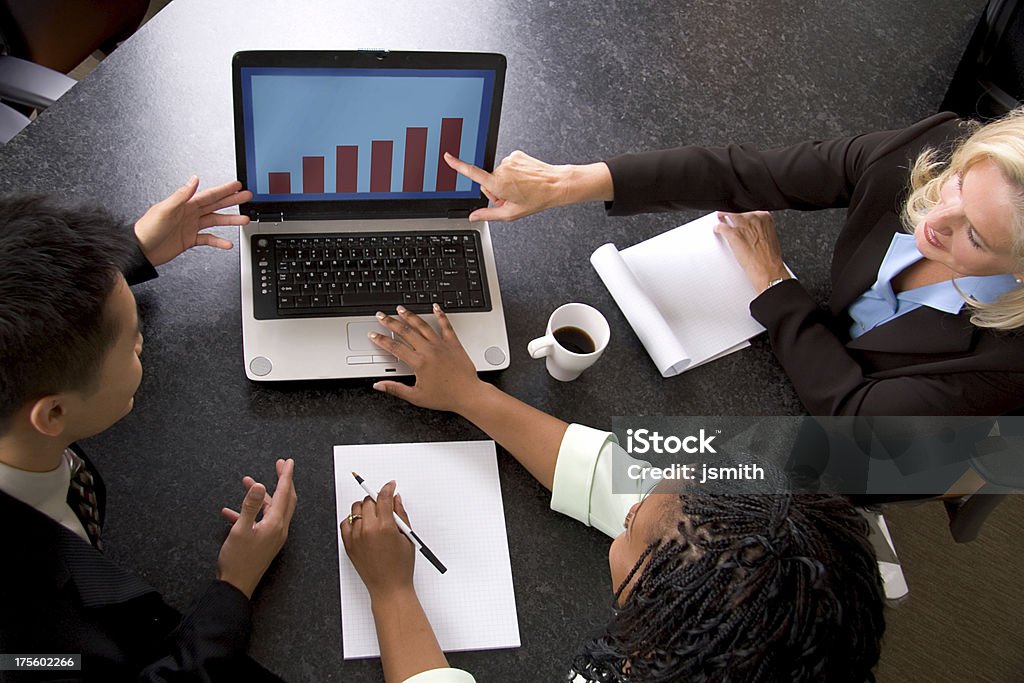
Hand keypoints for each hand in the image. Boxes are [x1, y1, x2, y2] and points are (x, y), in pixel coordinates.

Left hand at [134, 176, 251, 266]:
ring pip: (215, 221)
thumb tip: (194, 179)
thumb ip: (181, 195)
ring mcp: (191, 227)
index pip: (209, 195)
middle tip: (246, 196)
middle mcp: (190, 214)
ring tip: (244, 219)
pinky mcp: (190, 240)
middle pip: (216, 205)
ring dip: (230, 220)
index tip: (236, 185)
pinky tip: (227, 244)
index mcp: (185, 204)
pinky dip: (219, 241)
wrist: (141, 250)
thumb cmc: (148, 229)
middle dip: (232, 200)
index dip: (223, 190)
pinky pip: (208, 239)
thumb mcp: (165, 209)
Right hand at [217, 458, 296, 598]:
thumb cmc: (237, 561)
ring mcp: (273, 535)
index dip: (286, 475)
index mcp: (275, 523)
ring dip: (261, 495)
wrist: (235, 586)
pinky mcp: (265, 541)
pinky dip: (249, 512)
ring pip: (271, 508)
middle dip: (282, 480)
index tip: (288, 462)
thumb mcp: (240, 530)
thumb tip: (258, 485)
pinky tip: (231, 511)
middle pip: (285, 498)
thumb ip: (250, 506)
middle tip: (279, 465)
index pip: (284, 493)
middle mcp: (278, 528)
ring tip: (247, 483)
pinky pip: (260, 520)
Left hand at [340, 481, 416, 598]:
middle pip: (368, 501)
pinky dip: (353, 520)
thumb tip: (396, 499)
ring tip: (374, 518)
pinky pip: (346, 523)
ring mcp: (356, 537)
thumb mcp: (407, 537)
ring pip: (356, 509)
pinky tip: (363, 526)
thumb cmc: (401, 567)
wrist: (388, 588)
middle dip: (377, 500)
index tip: (390, 485)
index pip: (383, 497)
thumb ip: (401, 515)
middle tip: (385, 506)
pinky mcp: (348, 545)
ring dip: (365, 509)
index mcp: (385, 527)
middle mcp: (368, 530)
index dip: (387, 487)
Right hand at [368, 304, 487, 413]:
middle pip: (405, 332)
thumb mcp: (416, 397)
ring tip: (400, 309)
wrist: (468, 394)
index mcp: (418, 363)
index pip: (394, 347)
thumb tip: (379, 385)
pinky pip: (445, 326)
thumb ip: (395, 389)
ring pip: (422, 326)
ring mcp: (441, 345)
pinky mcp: (453, 343)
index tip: (373, 334)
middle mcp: (429, 350)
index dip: (381, 340)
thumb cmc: (445, 397)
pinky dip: (440, 315)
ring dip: (410, 316)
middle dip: (391, 322)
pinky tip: (435, 307)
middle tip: (381, 315)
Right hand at [444, 151, 610, 221]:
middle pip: (488, 181)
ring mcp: (509, 160)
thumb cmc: (536, 199)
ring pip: (499, 173)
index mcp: (497, 184)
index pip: (472, 173)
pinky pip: (509, 165)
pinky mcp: (516, 154)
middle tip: (511, 197)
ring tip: (521, 189)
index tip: (447, 157)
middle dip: (496, 190)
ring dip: (506, 182)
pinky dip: (514, 173)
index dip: (457, 165)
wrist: (556, 185)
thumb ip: (488, 214)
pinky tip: (524, 180)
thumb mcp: (511, 213)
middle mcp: (501, 169)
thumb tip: (473, 217)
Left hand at [714, 211, 790, 292]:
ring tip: (720, 218)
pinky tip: (717, 230)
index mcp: (765, 218)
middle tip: (729, 216)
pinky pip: (721, 227)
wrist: (768, 269)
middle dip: (734, 213)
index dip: (743, 212)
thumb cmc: (771, 258)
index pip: (750, 209)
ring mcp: (743, 226)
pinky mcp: (733, 234)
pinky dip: (717, 228)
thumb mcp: (771, 237)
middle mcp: (754, 219)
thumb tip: (755, 230)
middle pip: (739, 211)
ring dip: (723, 216)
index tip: (741, 214)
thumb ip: (762, 229)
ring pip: (729, 214)